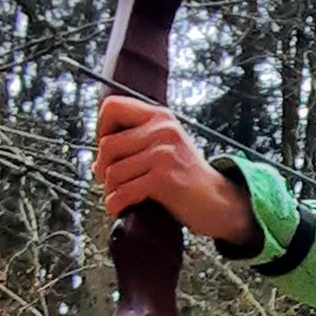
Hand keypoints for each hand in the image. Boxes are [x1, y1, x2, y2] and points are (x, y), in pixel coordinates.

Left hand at [95, 93, 254, 247]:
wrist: (218, 201)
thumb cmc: (188, 178)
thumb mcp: (166, 148)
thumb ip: (136, 145)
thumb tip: (97, 162)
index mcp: (161, 117)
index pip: (112, 108)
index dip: (102, 129)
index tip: (109, 150)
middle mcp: (163, 130)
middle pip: (107, 144)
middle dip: (102, 169)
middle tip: (112, 182)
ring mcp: (164, 153)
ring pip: (112, 171)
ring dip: (111, 190)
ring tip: (121, 197)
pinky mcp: (163, 178)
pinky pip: (123, 192)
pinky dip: (116, 204)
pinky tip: (122, 208)